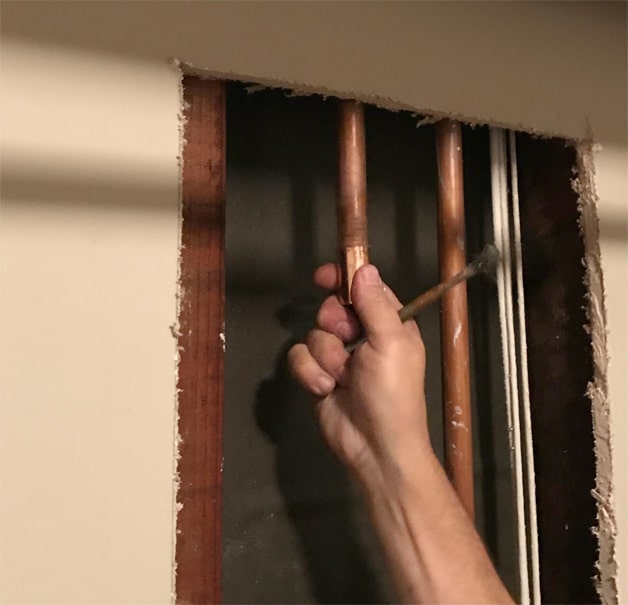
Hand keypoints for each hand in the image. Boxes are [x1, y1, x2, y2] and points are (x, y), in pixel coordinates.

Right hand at [288, 263, 431, 479]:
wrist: (375, 447)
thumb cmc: (392, 393)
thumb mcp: (391, 343)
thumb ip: (375, 304)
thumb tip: (365, 267)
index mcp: (389, 324)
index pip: (364, 288)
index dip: (345, 279)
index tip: (324, 276)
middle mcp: (364, 336)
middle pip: (333, 309)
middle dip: (334, 324)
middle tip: (347, 339)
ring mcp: (339, 357)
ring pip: (314, 334)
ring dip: (326, 357)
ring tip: (342, 378)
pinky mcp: (318, 375)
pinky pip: (300, 357)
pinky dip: (310, 373)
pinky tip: (326, 389)